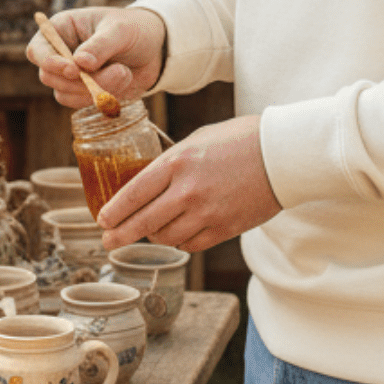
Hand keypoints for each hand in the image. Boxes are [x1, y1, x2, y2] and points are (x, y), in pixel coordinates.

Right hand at [26, 7, 166, 107]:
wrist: (155, 48)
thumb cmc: (134, 28)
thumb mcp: (120, 30)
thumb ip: (100, 45)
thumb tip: (79, 63)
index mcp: (62, 29)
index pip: (38, 50)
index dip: (49, 62)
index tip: (73, 70)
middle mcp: (61, 53)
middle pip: (50, 77)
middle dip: (82, 80)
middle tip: (118, 70)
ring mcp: (71, 75)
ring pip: (66, 94)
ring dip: (97, 89)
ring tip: (125, 73)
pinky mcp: (84, 91)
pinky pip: (82, 102)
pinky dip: (103, 97)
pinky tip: (124, 81)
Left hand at [98, 115, 278, 252]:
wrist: (281, 155)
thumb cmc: (240, 139)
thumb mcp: (197, 140)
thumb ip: (172, 162)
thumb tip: (150, 180)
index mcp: (177, 162)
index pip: (134, 194)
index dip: (114, 211)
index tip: (102, 220)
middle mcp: (187, 191)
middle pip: (143, 222)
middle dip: (120, 235)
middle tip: (108, 241)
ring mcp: (206, 213)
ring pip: (166, 237)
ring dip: (154, 236)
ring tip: (150, 231)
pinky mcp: (224, 228)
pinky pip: (191, 244)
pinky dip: (180, 241)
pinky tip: (178, 234)